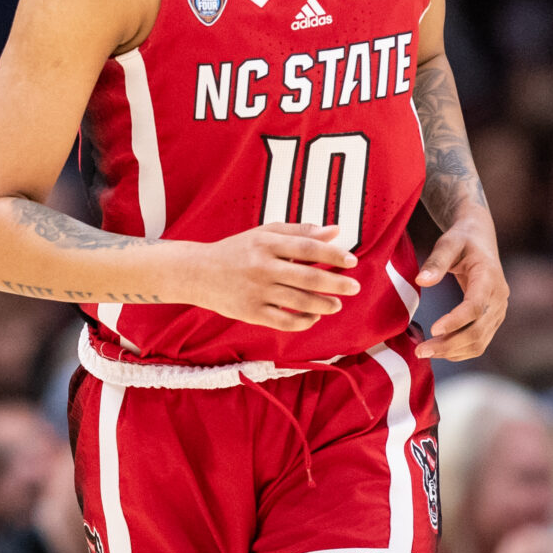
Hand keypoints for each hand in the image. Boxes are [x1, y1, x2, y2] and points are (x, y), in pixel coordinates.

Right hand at [180, 223, 361, 331]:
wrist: (197, 273)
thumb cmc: (236, 250)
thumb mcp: (264, 234)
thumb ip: (299, 232)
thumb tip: (335, 232)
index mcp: (265, 243)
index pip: (306, 248)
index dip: (332, 255)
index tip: (351, 261)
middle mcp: (261, 267)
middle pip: (308, 278)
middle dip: (337, 284)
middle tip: (354, 287)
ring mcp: (256, 292)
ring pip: (300, 302)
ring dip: (324, 305)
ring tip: (336, 304)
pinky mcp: (251, 312)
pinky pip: (285, 321)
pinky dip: (303, 321)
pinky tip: (313, 316)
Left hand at [414, 208, 508, 360]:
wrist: (480, 239)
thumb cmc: (461, 239)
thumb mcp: (447, 243)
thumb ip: (435, 261)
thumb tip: (421, 281)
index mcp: (489, 277)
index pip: (475, 306)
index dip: (456, 320)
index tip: (433, 330)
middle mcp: (498, 298)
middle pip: (478, 330)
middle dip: (449, 344)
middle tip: (420, 351)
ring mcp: (498, 311)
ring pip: (480, 341)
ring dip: (453, 351)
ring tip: (424, 352)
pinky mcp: (493, 319)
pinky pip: (480, 341)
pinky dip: (460, 350)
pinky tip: (438, 350)